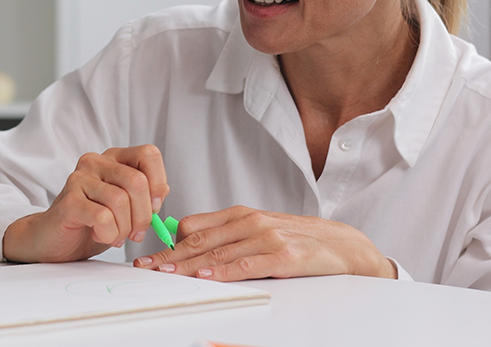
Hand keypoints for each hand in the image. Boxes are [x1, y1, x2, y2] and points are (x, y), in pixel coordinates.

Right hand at [2, 145, 167, 262]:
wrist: (54, 239)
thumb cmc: (91, 222)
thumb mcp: (126, 207)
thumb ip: (145, 195)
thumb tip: (162, 191)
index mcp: (113, 159)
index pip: (149, 154)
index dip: (158, 182)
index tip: (154, 207)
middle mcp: (95, 162)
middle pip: (138, 182)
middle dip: (143, 216)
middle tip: (135, 232)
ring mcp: (79, 179)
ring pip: (121, 201)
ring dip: (124, 228)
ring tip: (114, 235)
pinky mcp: (69, 201)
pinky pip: (103, 217)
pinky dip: (109, 234)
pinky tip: (100, 235)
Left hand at [132, 206, 396, 281]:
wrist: (344, 244)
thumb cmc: (298, 239)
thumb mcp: (259, 230)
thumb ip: (227, 235)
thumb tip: (188, 241)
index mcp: (240, 215)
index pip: (194, 227)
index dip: (168, 243)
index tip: (147, 257)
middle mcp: (250, 222)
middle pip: (200, 240)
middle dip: (170, 256)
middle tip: (146, 268)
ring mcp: (268, 238)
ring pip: (219, 252)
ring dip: (189, 264)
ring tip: (166, 273)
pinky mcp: (285, 257)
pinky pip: (249, 264)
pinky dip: (226, 271)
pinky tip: (208, 276)